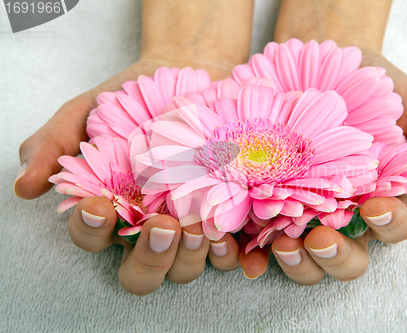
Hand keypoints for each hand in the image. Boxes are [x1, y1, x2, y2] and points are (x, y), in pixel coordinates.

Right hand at [13, 0, 253, 292]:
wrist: (189, 74)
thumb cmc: (131, 97)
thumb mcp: (83, 112)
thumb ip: (53, 146)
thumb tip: (25, 188)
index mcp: (112, 210)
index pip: (92, 238)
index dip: (91, 230)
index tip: (98, 204)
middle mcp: (148, 228)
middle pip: (142, 272)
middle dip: (150, 259)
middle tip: (160, 228)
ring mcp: (188, 227)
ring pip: (184, 268)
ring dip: (190, 258)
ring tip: (197, 228)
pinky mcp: (226, 218)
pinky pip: (227, 253)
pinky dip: (231, 257)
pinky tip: (232, 242)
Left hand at [239, 0, 406, 282]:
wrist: (307, 61)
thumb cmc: (366, 80)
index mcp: (381, 195)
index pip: (394, 227)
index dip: (390, 224)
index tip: (378, 206)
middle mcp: (342, 213)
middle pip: (348, 256)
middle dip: (337, 256)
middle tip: (322, 238)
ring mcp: (300, 213)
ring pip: (305, 258)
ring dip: (297, 262)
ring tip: (284, 245)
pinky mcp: (262, 206)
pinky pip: (258, 243)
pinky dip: (253, 257)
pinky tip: (246, 256)